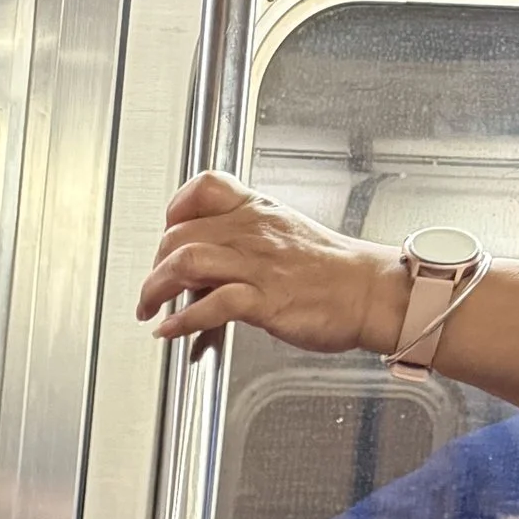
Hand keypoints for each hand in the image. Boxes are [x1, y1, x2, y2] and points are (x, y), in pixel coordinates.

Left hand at [138, 170, 408, 358]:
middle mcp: (253, 232)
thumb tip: (210, 267)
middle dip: (155, 265)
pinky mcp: (265, 300)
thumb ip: (245, 243)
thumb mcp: (284, 237)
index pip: (203, 187)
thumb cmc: (330, 271)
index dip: (174, 210)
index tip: (166, 234)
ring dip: (156, 289)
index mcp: (258, 211)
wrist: (369, 290)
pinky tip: (171, 330)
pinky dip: (183, 320)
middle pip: (181, 233)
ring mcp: (257, 265)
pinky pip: (212, 304)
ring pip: (187, 261)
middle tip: (152, 289)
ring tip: (149, 309)